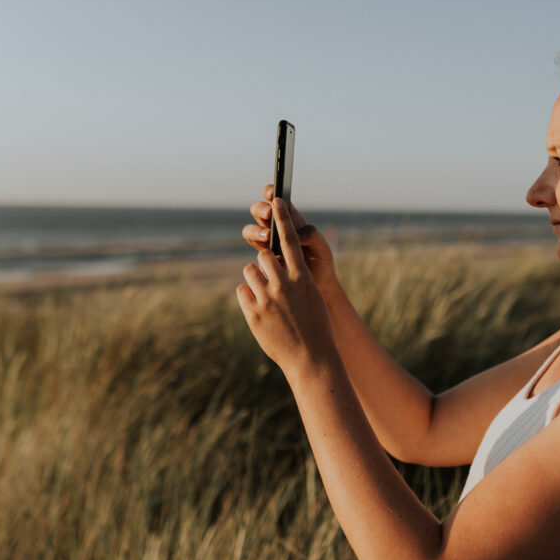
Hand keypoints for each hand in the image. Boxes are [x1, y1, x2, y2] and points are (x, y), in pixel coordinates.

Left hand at [236, 197, 336, 373]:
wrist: (312, 359)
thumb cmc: (317, 327)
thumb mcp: (311, 298)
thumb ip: (295, 280)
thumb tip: (276, 267)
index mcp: (302, 278)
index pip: (289, 240)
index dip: (281, 218)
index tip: (276, 199)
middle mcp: (283, 285)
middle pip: (263, 255)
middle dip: (263, 262)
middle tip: (271, 276)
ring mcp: (267, 300)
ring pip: (250, 271)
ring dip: (255, 279)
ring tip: (267, 296)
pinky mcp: (253, 314)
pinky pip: (243, 291)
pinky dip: (248, 296)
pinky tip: (260, 310)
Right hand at [242, 184, 338, 294]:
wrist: (318, 287)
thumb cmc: (322, 264)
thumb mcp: (322, 248)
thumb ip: (312, 236)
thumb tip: (296, 235)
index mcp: (292, 219)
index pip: (276, 200)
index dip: (270, 192)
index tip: (273, 194)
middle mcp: (276, 228)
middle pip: (258, 211)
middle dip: (261, 209)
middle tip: (269, 214)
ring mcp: (268, 243)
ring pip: (251, 230)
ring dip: (256, 230)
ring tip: (268, 237)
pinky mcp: (264, 259)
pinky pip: (253, 248)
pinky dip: (257, 247)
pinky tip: (268, 253)